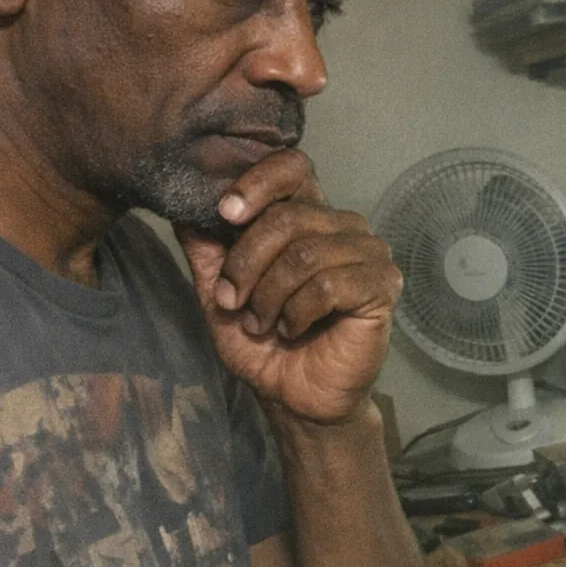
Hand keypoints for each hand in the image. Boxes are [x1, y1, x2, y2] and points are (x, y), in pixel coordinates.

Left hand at [176, 150, 401, 422]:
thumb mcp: (219, 293)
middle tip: (233, 303)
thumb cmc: (263, 345)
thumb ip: (206, 249)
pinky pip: (329, 285)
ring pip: (305, 254)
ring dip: (270, 296)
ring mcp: (368, 254)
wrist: (294, 398)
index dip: (257, 183)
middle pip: (288, 217)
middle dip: (247, 264)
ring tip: (263, 324)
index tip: (224, 214)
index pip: (292, 169)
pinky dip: (298, 313)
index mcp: (308, 216)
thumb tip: (182, 206)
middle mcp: (343, 226)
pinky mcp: (383, 286)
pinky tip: (294, 330)